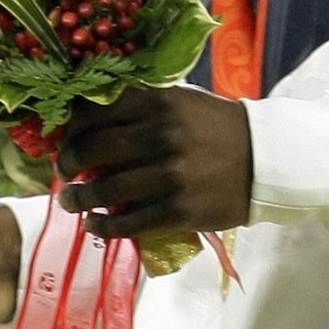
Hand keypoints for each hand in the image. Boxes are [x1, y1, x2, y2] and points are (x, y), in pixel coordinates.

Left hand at [57, 85, 251, 238]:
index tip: (64, 139)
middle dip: (69, 162)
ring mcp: (169, 175)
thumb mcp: (180, 101)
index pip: (96, 112)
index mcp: (158, 103)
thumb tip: (90, 119)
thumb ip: (141, 106)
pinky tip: (94, 225)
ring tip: (71, 201)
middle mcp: (160, 135)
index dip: (72, 129)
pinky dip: (104, 226)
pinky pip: (128, 222)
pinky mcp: (178, 209)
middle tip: (64, 171)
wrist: (264, 160)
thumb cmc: (216, 128)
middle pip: (94, 150)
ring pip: (106, 189)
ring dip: (79, 198)